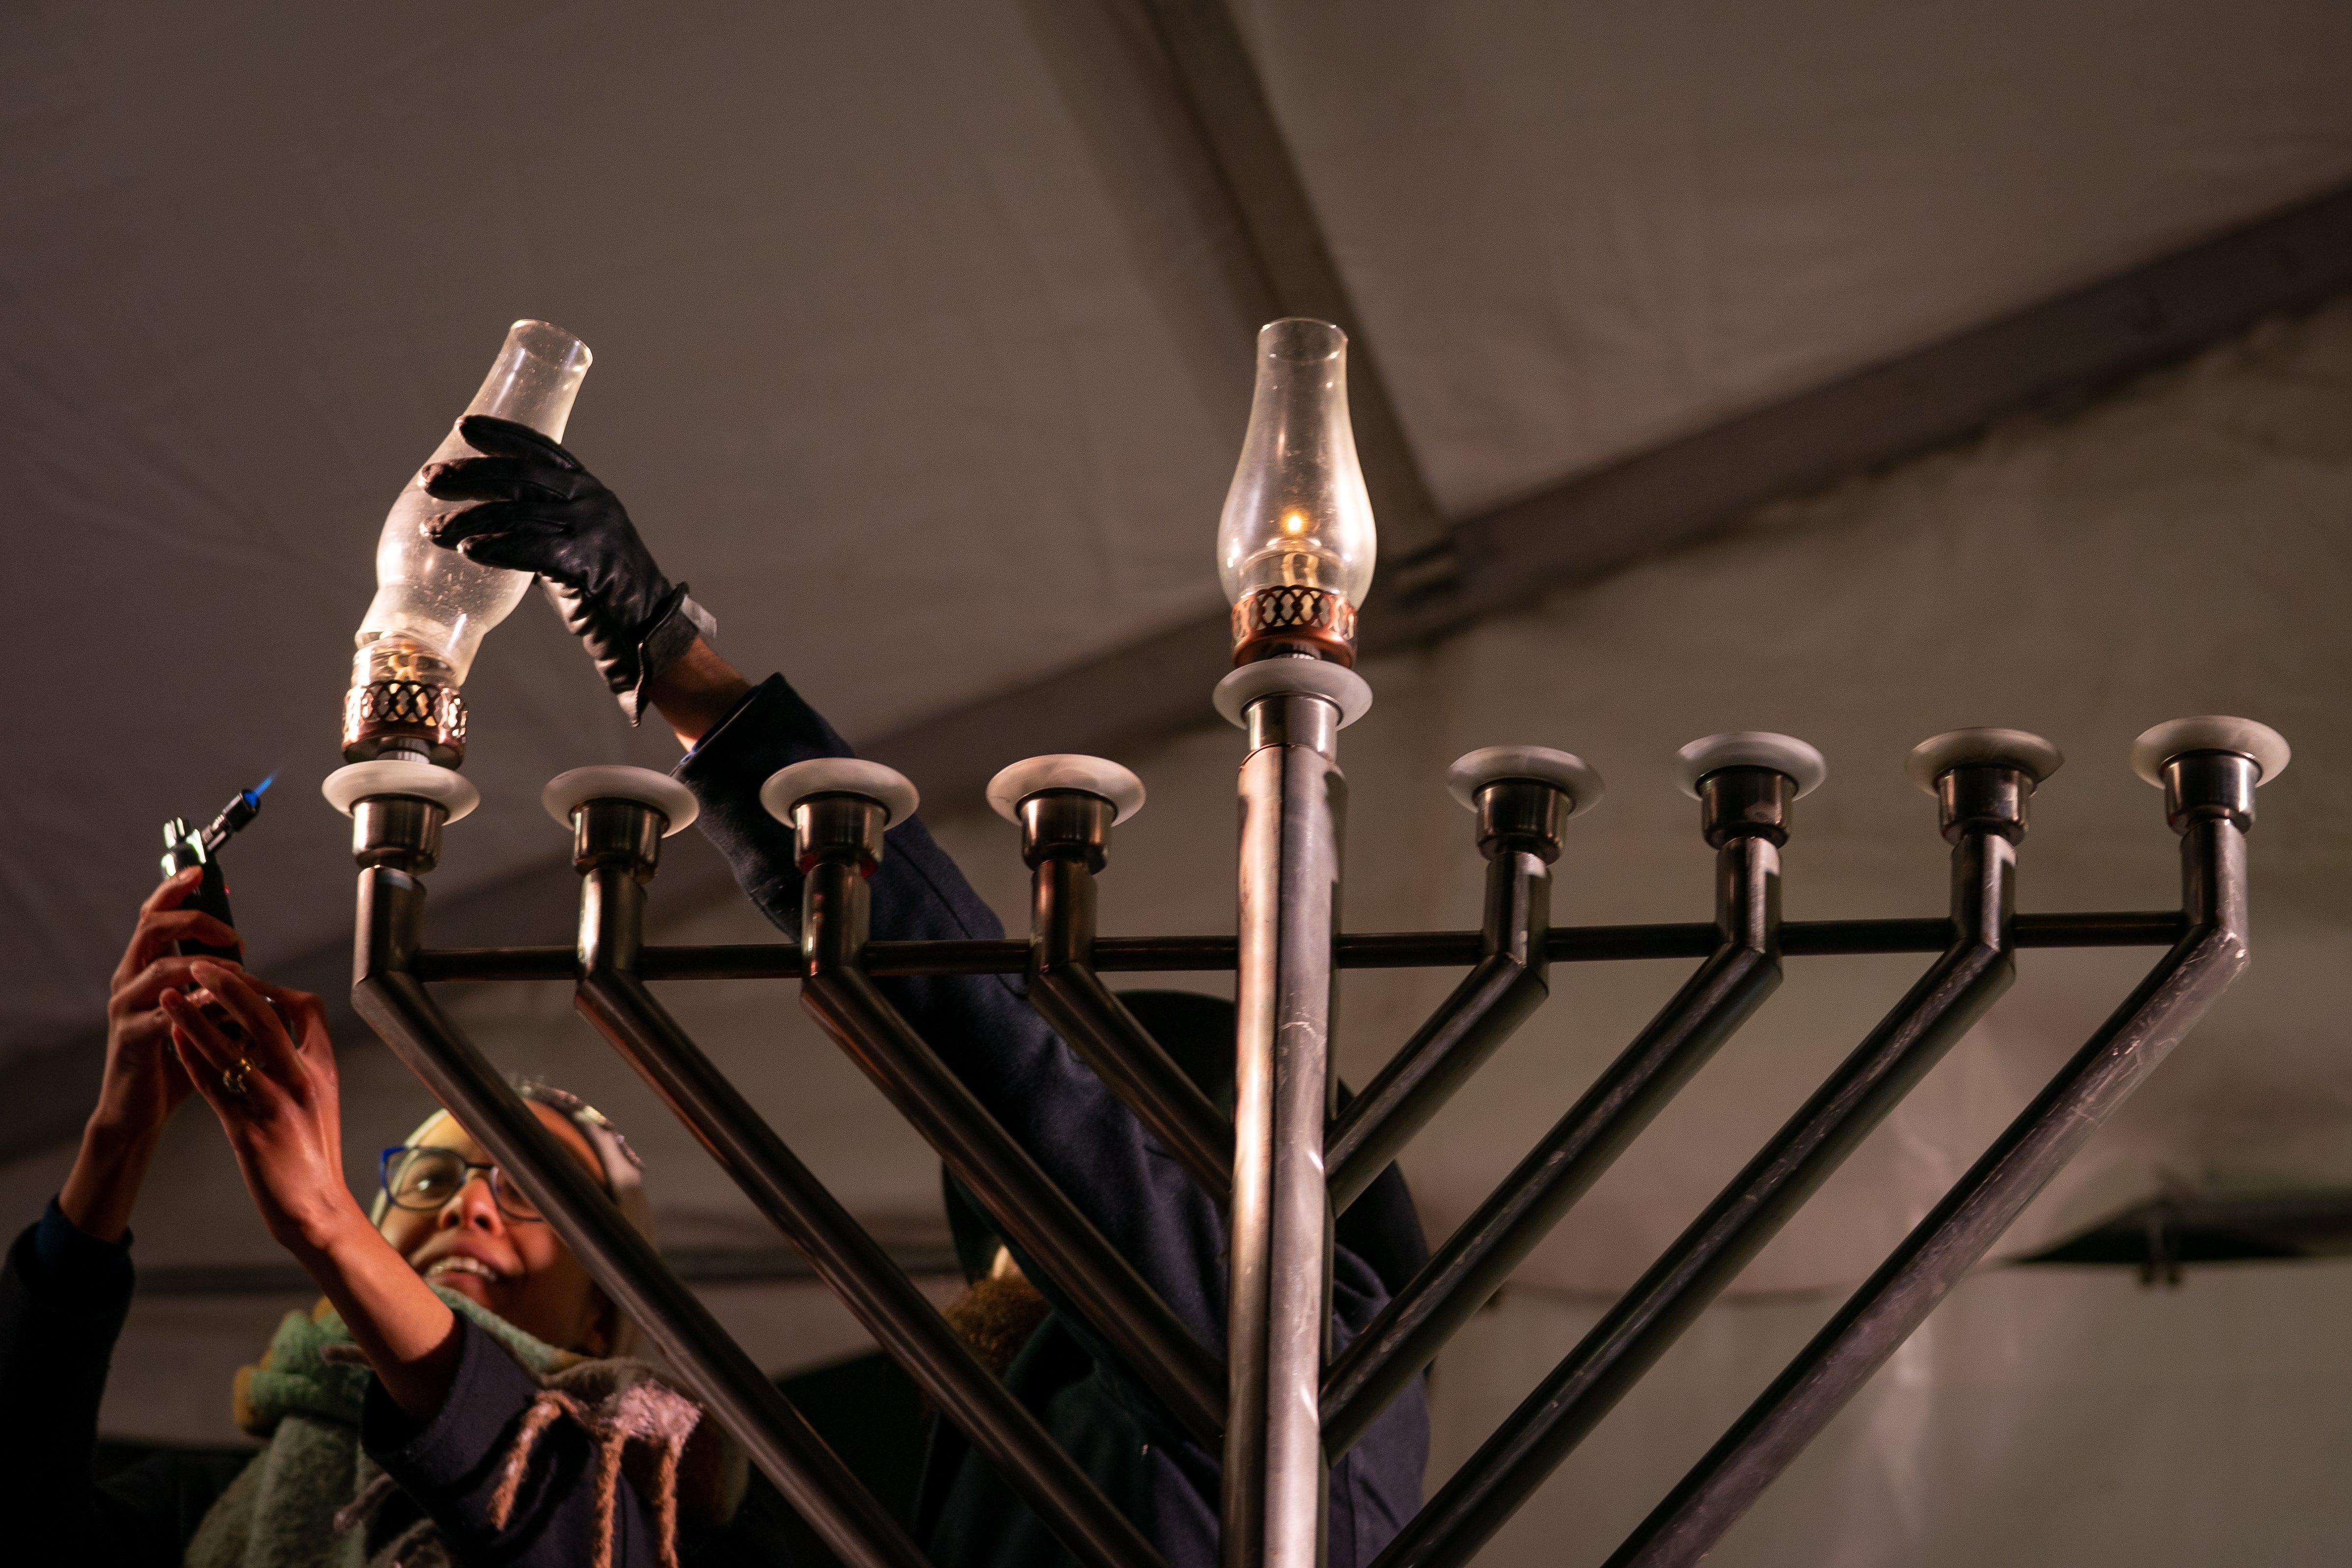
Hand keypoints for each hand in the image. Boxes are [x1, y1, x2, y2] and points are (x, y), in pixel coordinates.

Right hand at [99, 868, 236, 1134]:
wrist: (142, 1107)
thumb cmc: (176, 1055)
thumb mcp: (197, 1010)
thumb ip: (212, 983)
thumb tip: (244, 957)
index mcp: (143, 967)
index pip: (153, 915)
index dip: (174, 890)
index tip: (201, 872)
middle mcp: (128, 980)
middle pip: (152, 928)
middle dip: (195, 920)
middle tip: (232, 934)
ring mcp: (126, 1007)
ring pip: (161, 968)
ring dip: (206, 966)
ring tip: (240, 974)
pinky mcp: (132, 1037)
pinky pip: (165, 1011)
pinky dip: (195, 1004)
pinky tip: (218, 1005)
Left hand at [161, 964, 361, 1255]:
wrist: (316, 1207)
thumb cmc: (315, 1152)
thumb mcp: (321, 1097)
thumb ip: (302, 1061)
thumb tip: (276, 1026)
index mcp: (324, 1068)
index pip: (306, 1008)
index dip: (272, 985)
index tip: (243, 976)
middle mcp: (303, 1080)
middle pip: (265, 1018)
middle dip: (229, 987)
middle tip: (199, 964)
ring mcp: (276, 1104)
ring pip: (231, 1049)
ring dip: (196, 1018)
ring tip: (169, 994)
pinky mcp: (249, 1131)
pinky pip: (214, 1087)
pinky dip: (191, 1060)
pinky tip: (173, 1040)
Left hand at [423, 416, 709, 721]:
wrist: (643, 622)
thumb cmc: (597, 585)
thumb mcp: (568, 540)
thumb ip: (534, 525)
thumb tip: (479, 520)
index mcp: (587, 486)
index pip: (540, 449)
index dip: (501, 434)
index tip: (463, 425)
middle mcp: (590, 499)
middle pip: (520, 476)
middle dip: (469, 475)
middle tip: (429, 480)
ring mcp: (592, 529)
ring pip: (517, 514)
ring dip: (468, 519)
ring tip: (434, 529)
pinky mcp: (588, 563)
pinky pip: (531, 550)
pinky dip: (495, 549)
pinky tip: (468, 550)